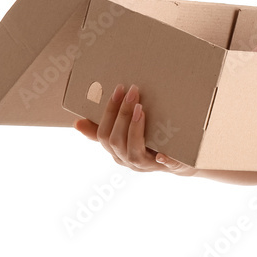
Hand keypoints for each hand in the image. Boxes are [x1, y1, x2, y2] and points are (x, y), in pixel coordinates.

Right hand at [73, 83, 195, 175]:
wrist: (179, 162)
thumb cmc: (148, 143)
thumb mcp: (125, 134)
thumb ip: (105, 129)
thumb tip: (77, 123)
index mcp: (116, 150)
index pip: (103, 134)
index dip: (109, 112)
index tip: (118, 89)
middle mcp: (127, 160)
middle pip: (116, 140)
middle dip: (122, 114)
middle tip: (133, 91)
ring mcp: (146, 165)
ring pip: (133, 152)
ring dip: (135, 129)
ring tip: (141, 109)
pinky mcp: (168, 167)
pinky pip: (164, 165)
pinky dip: (163, 159)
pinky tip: (162, 153)